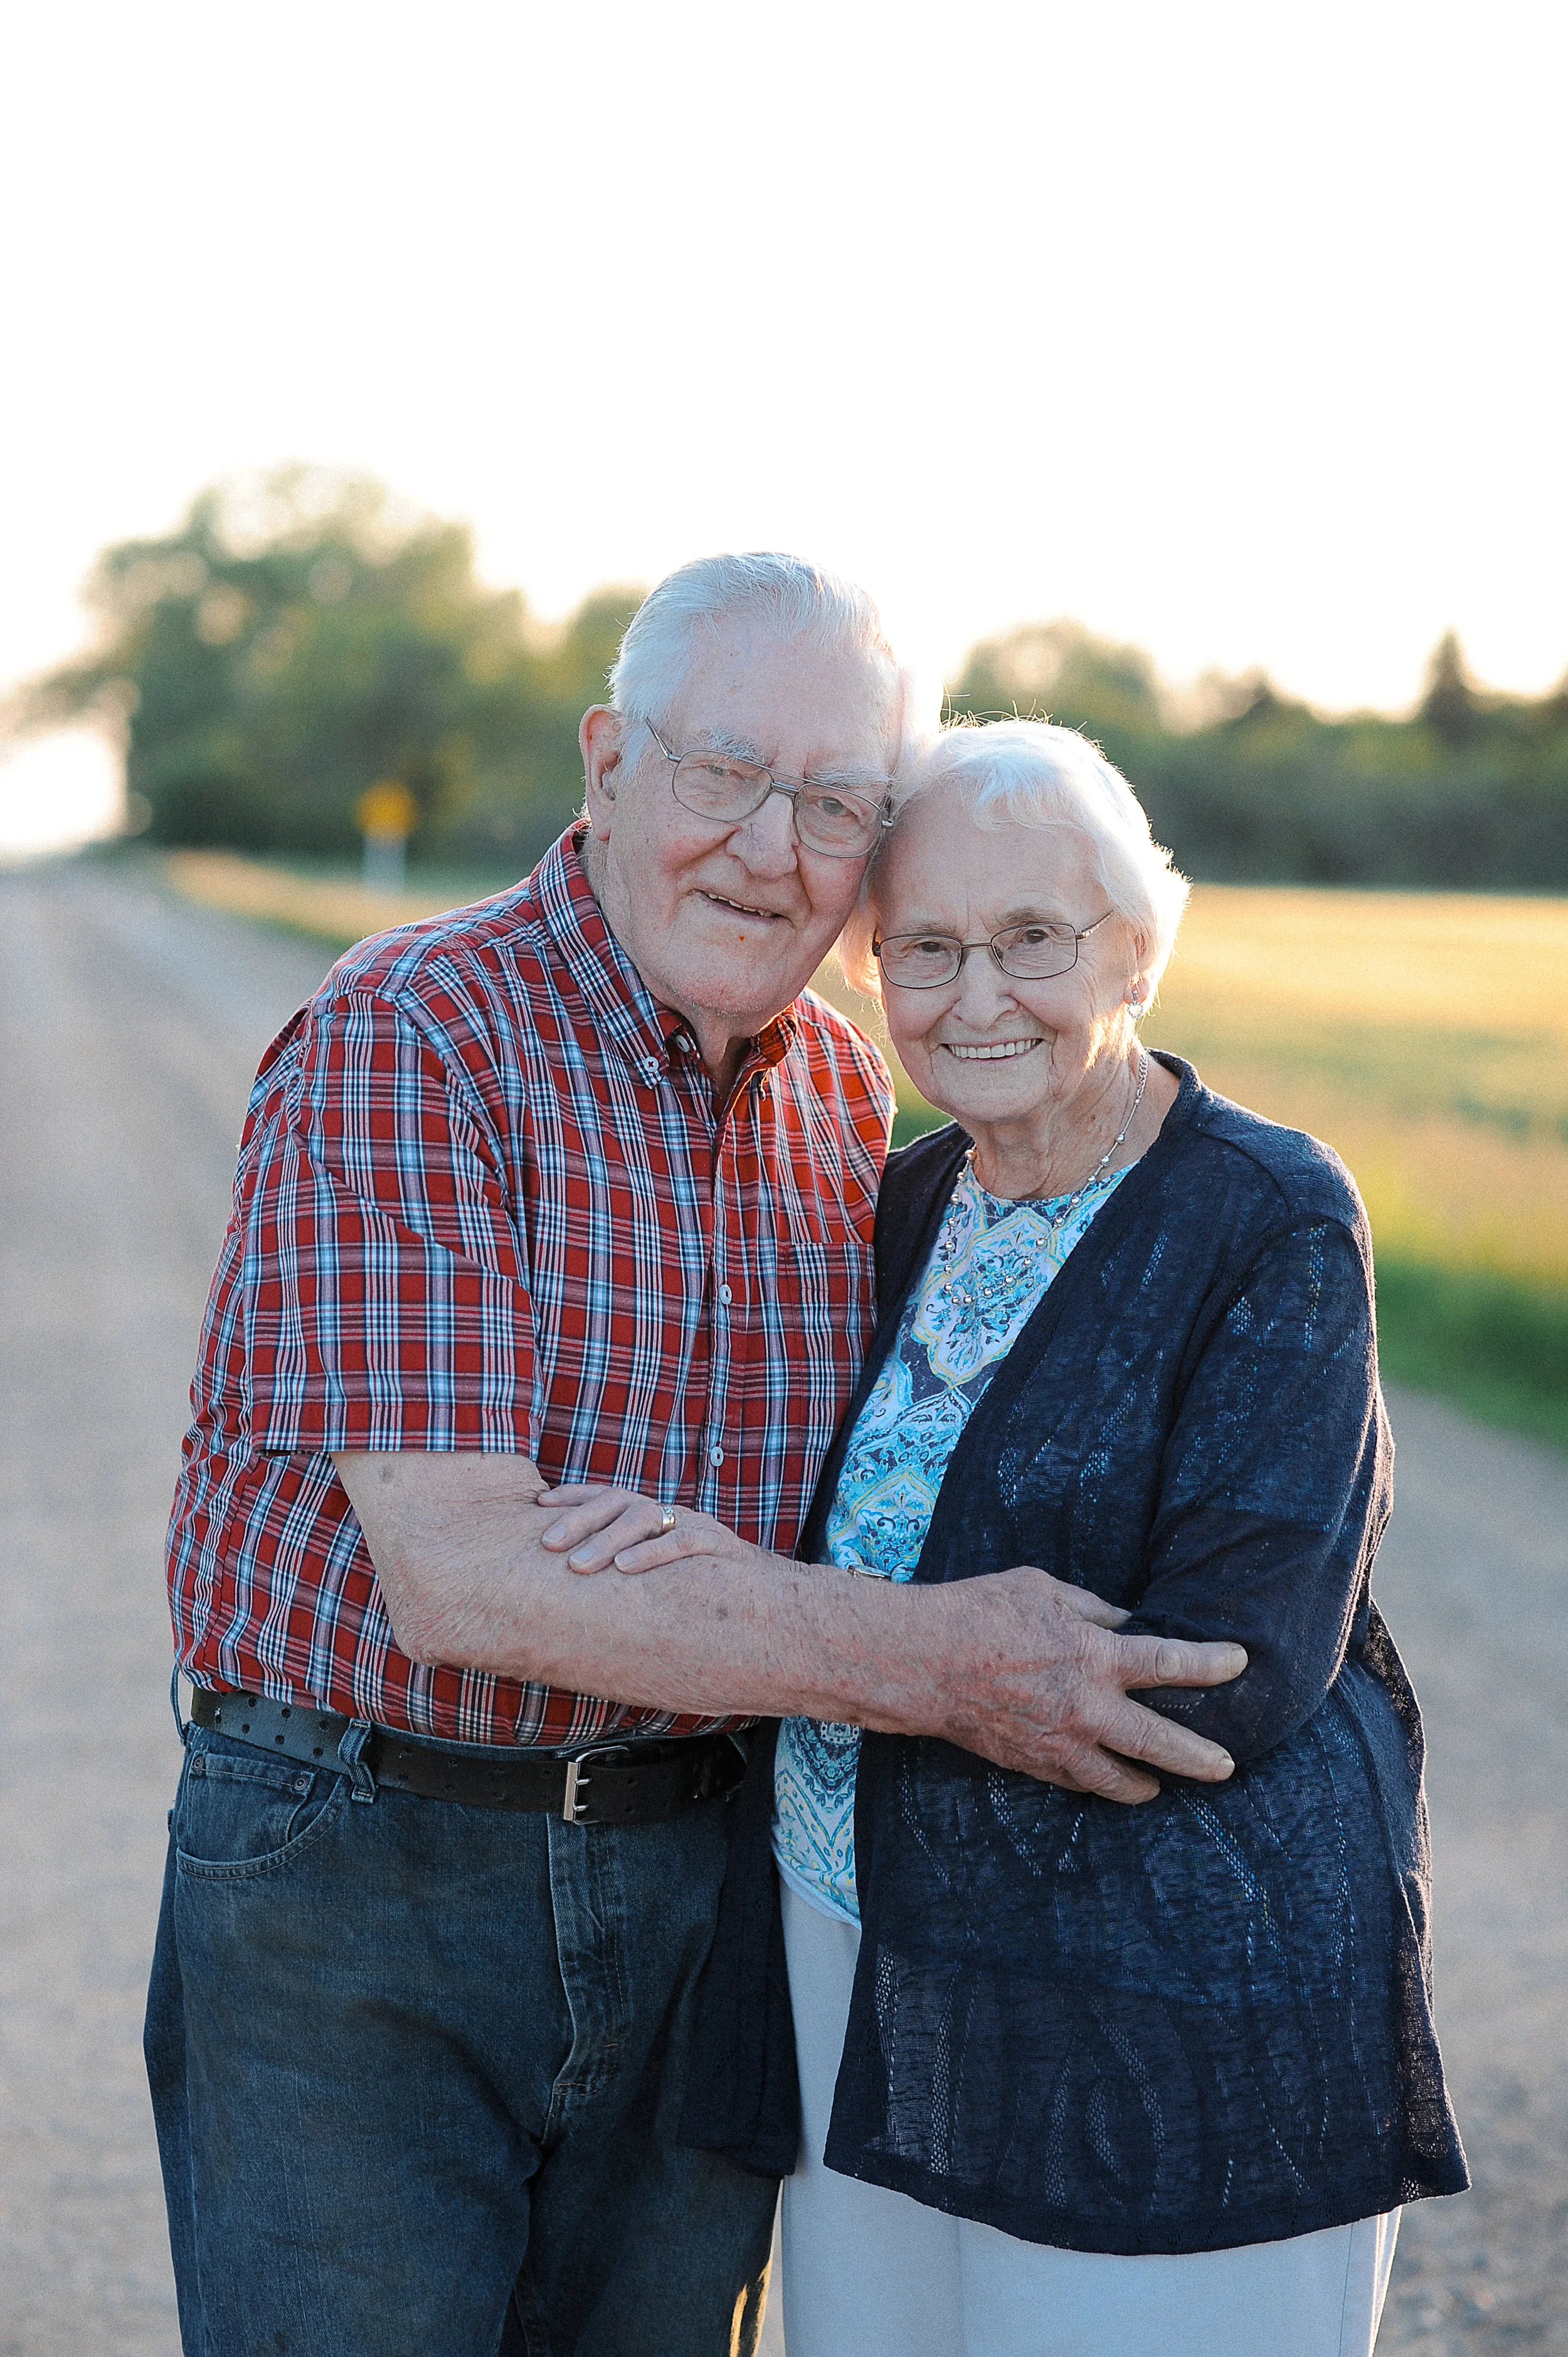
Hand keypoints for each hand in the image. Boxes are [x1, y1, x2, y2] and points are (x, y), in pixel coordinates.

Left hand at [534, 1485, 720, 1573]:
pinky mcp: (716, 1544)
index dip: (573, 1496)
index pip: (606, 1494)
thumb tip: (571, 1576)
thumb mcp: (658, 1565)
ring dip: (608, 1539)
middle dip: (579, 1519)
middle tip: (548, 1543)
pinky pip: (681, 1543)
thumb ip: (624, 1560)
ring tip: (579, 1564)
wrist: (765, 1593)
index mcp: (650, 1513)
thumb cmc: (698, 1582)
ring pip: (645, 1517)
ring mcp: (692, 1524)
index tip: (538, 1504)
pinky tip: (625, 1569)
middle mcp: (668, 1511)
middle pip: (617, 1501)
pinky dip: (652, 1553)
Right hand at [926, 1566, 1245, 1803]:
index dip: (1209, 1664)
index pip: (1169, 1662)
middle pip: (1159, 1743)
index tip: (1239, 1663)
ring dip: (1146, 1785)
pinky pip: (1076, 1782)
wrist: (921, 1662)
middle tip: (1226, 1767)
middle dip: (1199, 1757)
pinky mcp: (1031, 1762)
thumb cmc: (979, 1611)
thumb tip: (1125, 1622)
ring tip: (1161, 1787)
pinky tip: (1104, 1780)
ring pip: (1118, 1779)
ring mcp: (1058, 1743)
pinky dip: (1096, 1782)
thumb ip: (1092, 1609)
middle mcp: (1085, 1707)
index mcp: (1093, 1656)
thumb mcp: (1043, 1589)